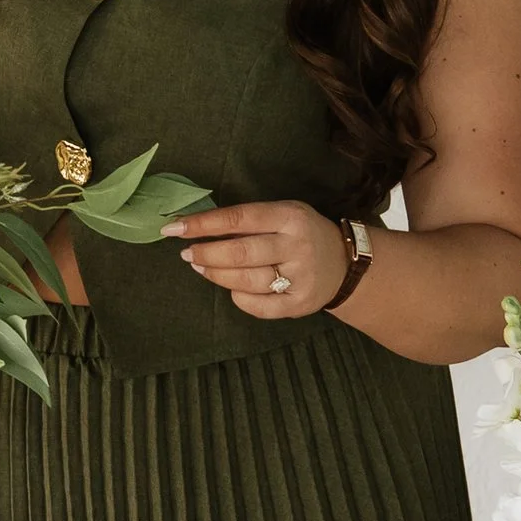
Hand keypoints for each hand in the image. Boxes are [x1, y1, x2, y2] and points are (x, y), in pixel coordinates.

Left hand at [161, 197, 345, 319]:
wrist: (346, 265)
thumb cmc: (302, 234)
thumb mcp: (283, 213)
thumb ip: (248, 219)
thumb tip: (198, 227)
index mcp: (290, 216)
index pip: (238, 218)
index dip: (203, 224)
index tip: (174, 227)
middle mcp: (297, 246)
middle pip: (240, 253)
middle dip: (206, 253)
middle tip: (188, 254)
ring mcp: (300, 278)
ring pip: (246, 281)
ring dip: (216, 275)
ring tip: (201, 267)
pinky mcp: (300, 304)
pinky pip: (259, 306)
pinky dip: (239, 298)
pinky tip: (233, 288)